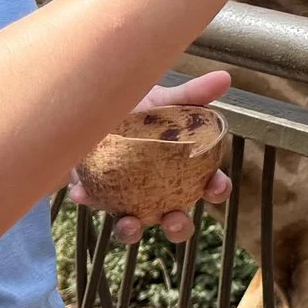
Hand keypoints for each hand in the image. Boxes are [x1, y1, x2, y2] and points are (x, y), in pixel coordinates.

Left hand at [67, 69, 233, 244]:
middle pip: (176, 218)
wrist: (100, 104)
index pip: (209, 185)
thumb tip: (224, 77)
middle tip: (173, 220)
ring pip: (134, 225)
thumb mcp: (165, 100)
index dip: (217, 189)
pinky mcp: (99, 194)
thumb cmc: (141, 108)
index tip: (215, 187)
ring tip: (128, 224)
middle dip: (177, 227)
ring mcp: (129, 198)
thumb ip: (192, 95)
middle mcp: (160, 192)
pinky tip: (82, 192)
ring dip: (132, 230)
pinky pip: (96, 202)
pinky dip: (90, 199)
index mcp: (185, 170)